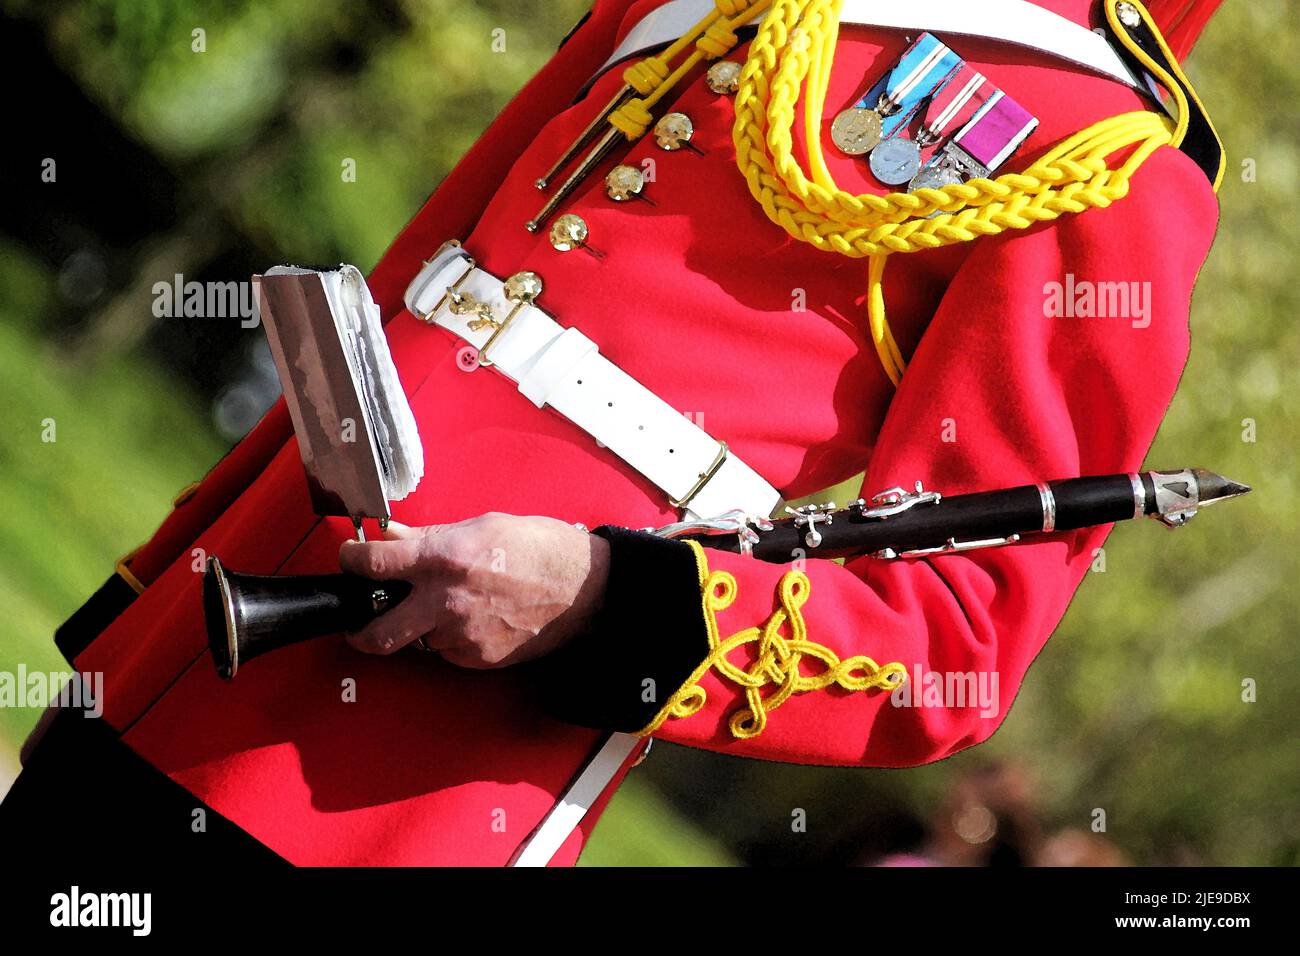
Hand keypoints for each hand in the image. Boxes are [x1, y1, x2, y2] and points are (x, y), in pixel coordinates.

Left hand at [338, 513, 609, 667]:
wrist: (584, 588)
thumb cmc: (540, 549)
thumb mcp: (481, 526)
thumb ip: (430, 537)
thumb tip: (392, 538)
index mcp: (442, 557)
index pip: (372, 563)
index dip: (351, 560)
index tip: (349, 560)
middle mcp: (445, 600)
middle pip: (376, 632)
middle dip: (359, 630)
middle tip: (358, 622)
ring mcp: (461, 634)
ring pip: (417, 639)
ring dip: (422, 626)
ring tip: (451, 606)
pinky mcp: (478, 658)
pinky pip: (448, 652)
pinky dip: (452, 638)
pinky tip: (475, 618)